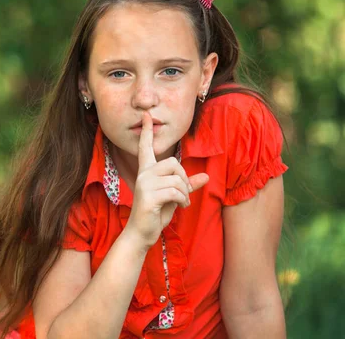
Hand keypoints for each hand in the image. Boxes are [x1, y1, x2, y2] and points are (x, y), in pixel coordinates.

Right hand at [124, 112, 208, 247]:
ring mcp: (145, 184)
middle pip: (173, 163)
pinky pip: (176, 191)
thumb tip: (206, 177)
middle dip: (184, 178)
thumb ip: (187, 185)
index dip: (146, 132)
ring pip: (177, 178)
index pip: (146, 147)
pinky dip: (183, 200)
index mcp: (146, 171)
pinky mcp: (149, 196)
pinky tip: (179, 207)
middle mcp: (144, 174)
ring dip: (185, 193)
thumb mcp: (174, 197)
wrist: (142, 233)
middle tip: (183, 194)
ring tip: (181, 203)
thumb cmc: (156, 213)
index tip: (146, 116)